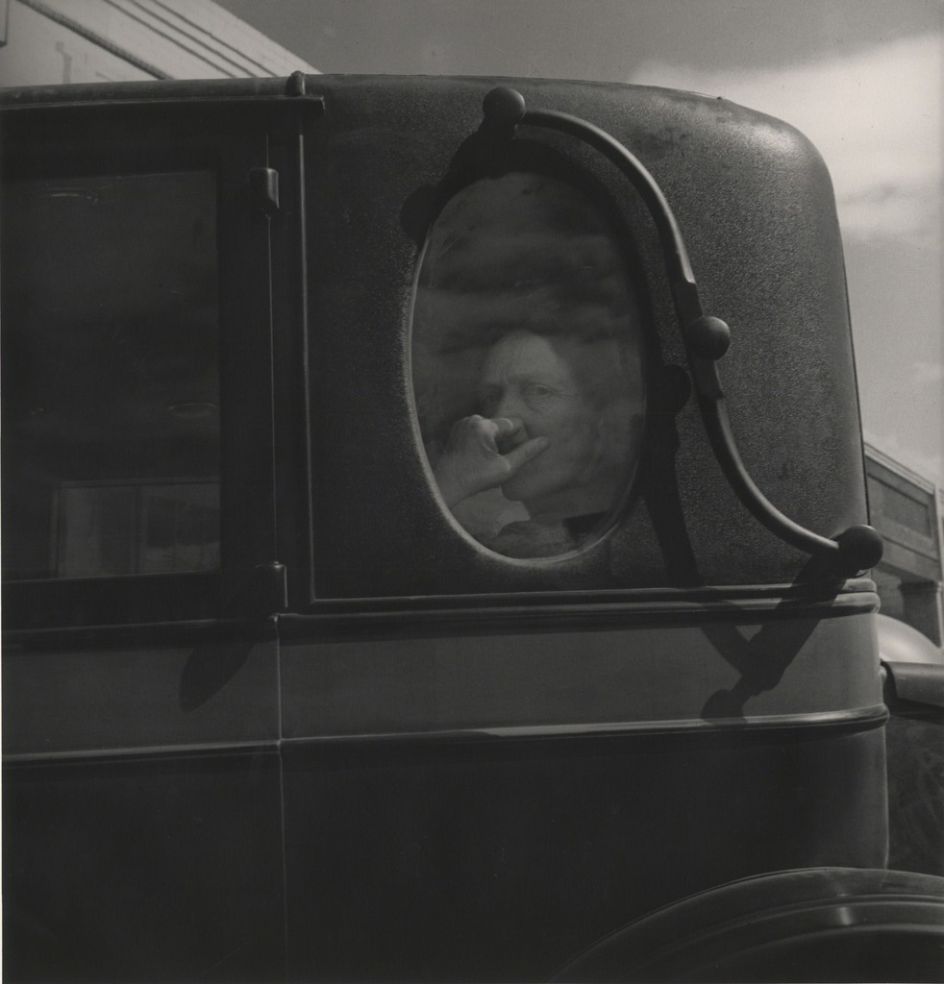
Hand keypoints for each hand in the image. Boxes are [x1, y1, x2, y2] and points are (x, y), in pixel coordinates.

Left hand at [433, 415, 548, 506]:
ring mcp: (463, 423)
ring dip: (496, 442)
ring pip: (491, 429)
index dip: (520, 440)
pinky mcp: (458, 430)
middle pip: (502, 426)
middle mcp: (473, 419)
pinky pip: (479, 432)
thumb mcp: (506, 468)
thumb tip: (545, 441)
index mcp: (485, 426)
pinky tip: (481, 458)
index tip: (514, 456)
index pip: (515, 424)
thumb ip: (526, 453)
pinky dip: (484, 442)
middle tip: (503, 461)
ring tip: (491, 461)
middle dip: (507, 442)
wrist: (447, 484)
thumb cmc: (476, 478)